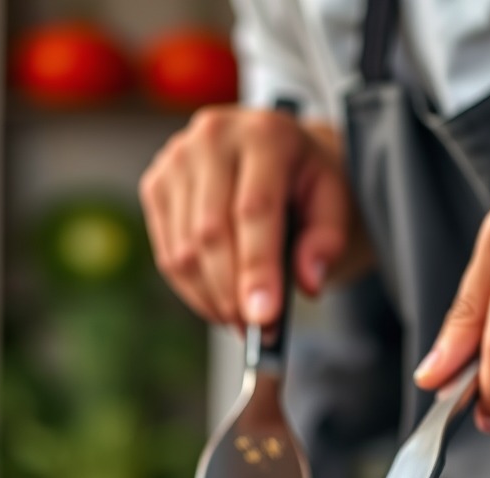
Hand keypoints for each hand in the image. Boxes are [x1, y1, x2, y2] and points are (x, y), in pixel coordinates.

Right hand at [139, 105, 370, 326]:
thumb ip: (327, 240)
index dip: (257, 269)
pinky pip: (169, 256)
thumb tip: (307, 282)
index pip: (254, 210)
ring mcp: (176, 160)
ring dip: (212, 299)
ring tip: (241, 319)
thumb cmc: (306, 181)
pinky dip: (194, 291)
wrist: (274, 152)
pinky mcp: (156, 186)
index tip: (263, 317)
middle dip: (232, 293)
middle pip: (212, 233)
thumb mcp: (334, 202)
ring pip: (185, 252)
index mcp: (265, 133)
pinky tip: (219, 301)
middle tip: (255, 331)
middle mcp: (212, 137)